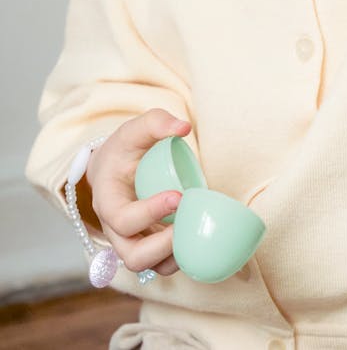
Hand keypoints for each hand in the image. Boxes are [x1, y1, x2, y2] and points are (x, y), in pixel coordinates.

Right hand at [86, 108, 190, 276]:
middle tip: (188, 222)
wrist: (112, 168)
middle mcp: (114, 230)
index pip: (122, 219)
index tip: (179, 195)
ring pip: (146, 267)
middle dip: (162, 246)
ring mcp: (129, 242)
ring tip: (195, 233)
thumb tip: (183, 127)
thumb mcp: (134, 130)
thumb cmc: (124, 149)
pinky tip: (196, 238)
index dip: (149, 213)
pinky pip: (158, 265)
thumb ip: (156, 122)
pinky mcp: (145, 246)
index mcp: (106, 202)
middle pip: (131, 256)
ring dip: (172, 257)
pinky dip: (177, 259)